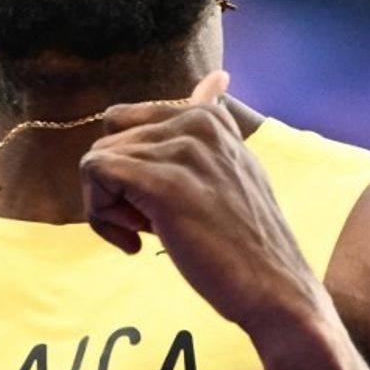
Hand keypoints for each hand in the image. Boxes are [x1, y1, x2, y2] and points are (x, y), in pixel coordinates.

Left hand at [80, 71, 317, 326]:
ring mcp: (182, 149)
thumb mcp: (235, 167)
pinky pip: (94, 173)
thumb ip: (214, 124)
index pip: (124, 121)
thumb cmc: (245, 240)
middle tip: (146, 225)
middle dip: (114, 187)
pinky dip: (100, 215)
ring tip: (146, 234)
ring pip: (96, 161)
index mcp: (208, 117)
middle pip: (107, 142)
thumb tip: (217, 78)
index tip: (153, 202)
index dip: (127, 166)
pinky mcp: (164, 182)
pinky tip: (135, 242)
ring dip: (107, 206)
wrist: (275, 291)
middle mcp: (196, 122)